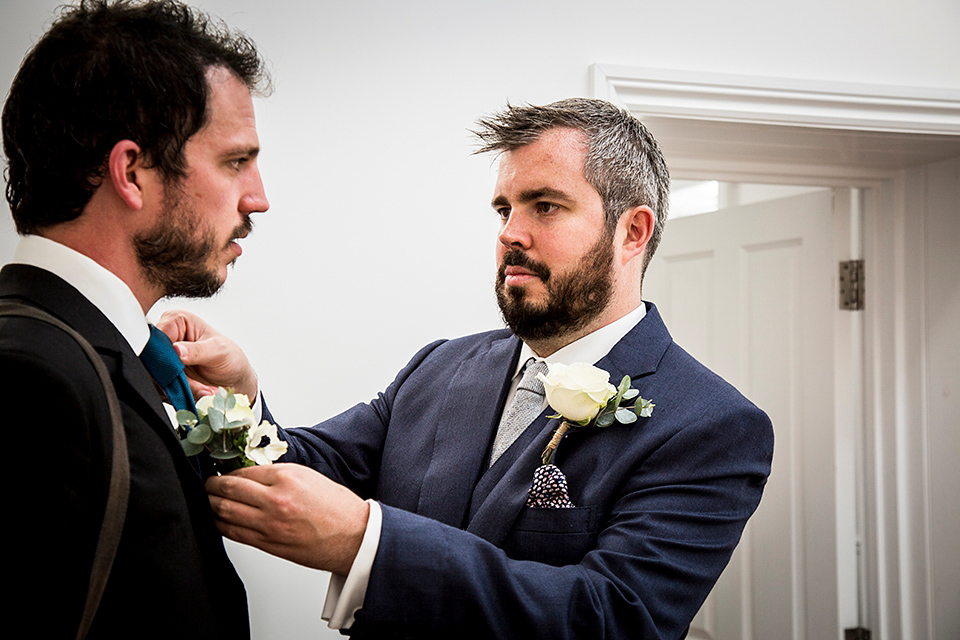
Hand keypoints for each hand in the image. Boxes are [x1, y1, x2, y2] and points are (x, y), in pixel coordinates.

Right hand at [156, 309, 257, 398]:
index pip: (157, 336)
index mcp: (177, 320)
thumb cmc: (229, 358)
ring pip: (153, 376)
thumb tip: (177, 350)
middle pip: (151, 358)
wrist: (233, 379)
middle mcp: (166, 336)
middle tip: (192, 385)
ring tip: (200, 389)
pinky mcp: (162, 374)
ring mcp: (162, 357)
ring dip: (175, 388)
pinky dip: (174, 394)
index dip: (164, 354)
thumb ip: (198, 350)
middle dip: (171, 375)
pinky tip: (192, 392)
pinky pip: (158, 388)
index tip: (177, 368)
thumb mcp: (218, 351)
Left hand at [206, 464, 368, 575]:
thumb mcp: (309, 477)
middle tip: (207, 484)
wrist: (354, 536)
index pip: (243, 470)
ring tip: (208, 500)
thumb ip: (278, 476)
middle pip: (228, 489)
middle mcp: (275, 499)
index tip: (222, 471)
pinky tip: (218, 520)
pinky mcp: (268, 543)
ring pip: (224, 512)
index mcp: (287, 477)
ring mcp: (269, 523)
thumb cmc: (337, 508)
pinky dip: (221, 525)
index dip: (227, 471)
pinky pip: (233, 533)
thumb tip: (252, 477)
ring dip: (211, 505)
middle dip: (211, 486)